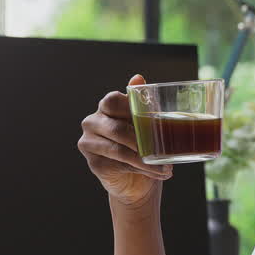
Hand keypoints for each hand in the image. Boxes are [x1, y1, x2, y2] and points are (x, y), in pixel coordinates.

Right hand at [78, 74, 171, 208]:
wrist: (135, 177)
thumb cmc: (141, 144)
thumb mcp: (144, 121)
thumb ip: (141, 101)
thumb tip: (137, 77)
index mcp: (105, 107)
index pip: (113, 101)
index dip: (132, 109)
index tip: (152, 121)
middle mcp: (92, 122)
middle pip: (117, 129)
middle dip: (143, 141)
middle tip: (164, 149)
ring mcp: (89, 143)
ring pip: (119, 150)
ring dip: (145, 160)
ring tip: (165, 167)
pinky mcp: (93, 163)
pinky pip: (119, 165)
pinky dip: (141, 170)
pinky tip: (156, 172)